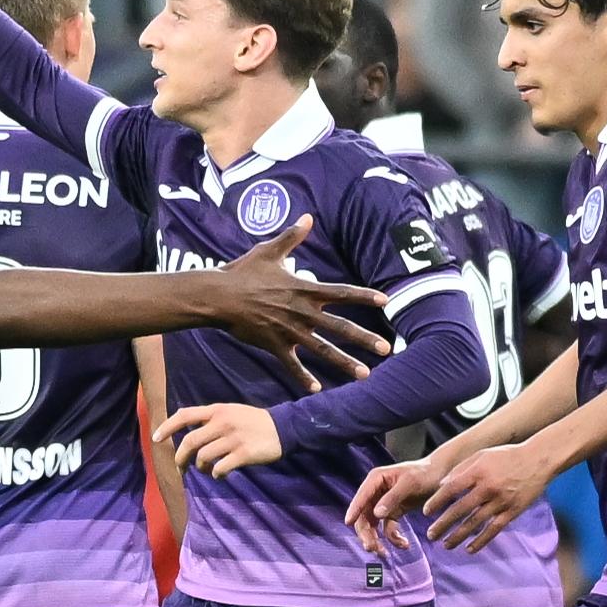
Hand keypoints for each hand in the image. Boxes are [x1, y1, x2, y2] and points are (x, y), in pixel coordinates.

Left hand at [155, 403, 281, 477]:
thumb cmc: (253, 421)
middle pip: (190, 441)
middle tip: (181, 467)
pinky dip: (216, 474)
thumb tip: (186, 429)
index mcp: (217, 410)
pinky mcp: (243, 454)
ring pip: (203, 457)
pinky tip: (220, 474)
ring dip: (200, 468)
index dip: (167, 427)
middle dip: (181, 457)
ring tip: (205, 470)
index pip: (185, 415)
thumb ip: (210, 418)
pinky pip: (220, 468)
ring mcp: (233, 438)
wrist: (282, 428)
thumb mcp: (230, 411)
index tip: (155, 438)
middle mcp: (222, 422)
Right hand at [213, 215, 390, 392]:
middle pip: (340, 327)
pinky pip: (292, 364)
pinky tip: (316, 390)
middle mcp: (302, 312)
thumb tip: (308, 217)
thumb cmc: (243, 271)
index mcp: (304, 289)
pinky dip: (303, 378)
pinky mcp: (274, 345)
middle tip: (387, 349)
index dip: (365, 296)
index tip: (386, 301)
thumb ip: (292, 237)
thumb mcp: (269, 251)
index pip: (342, 293)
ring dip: (345, 363)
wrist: (219, 296)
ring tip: (365, 374)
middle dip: (365, 339)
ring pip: (323, 350)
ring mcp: (289, 331)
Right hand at [344, 458, 435, 556]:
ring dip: (376, 539)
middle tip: (372, 548)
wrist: (441, 475)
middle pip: (364, 515)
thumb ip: (393, 497)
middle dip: (366, 532)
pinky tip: (404, 544)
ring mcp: (383, 503)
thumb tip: (377, 514)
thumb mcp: (409, 483)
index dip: (354, 509)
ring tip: (384, 553)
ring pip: (373, 525)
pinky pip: (387, 528)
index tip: (348, 522)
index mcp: (376, 479)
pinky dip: (393, 538)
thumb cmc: (425, 473)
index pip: (361, 497)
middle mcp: (376, 492)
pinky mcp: (393, 512)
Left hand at [422, 441, 557, 552]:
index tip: (426, 511)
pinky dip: (481, 541)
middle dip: (443, 524)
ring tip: (445, 545)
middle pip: (460, 510)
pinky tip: (469, 549)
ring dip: (458, 536)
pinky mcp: (513, 512)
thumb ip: (461, 469)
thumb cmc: (507, 456)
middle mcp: (488, 488)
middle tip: (430, 535)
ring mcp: (501, 502)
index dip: (437, 501)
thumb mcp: (481, 455)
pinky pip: (494, 530)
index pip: (451, 489)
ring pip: (475, 523)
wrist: (539, 460)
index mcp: (478, 472)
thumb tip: (441, 485)